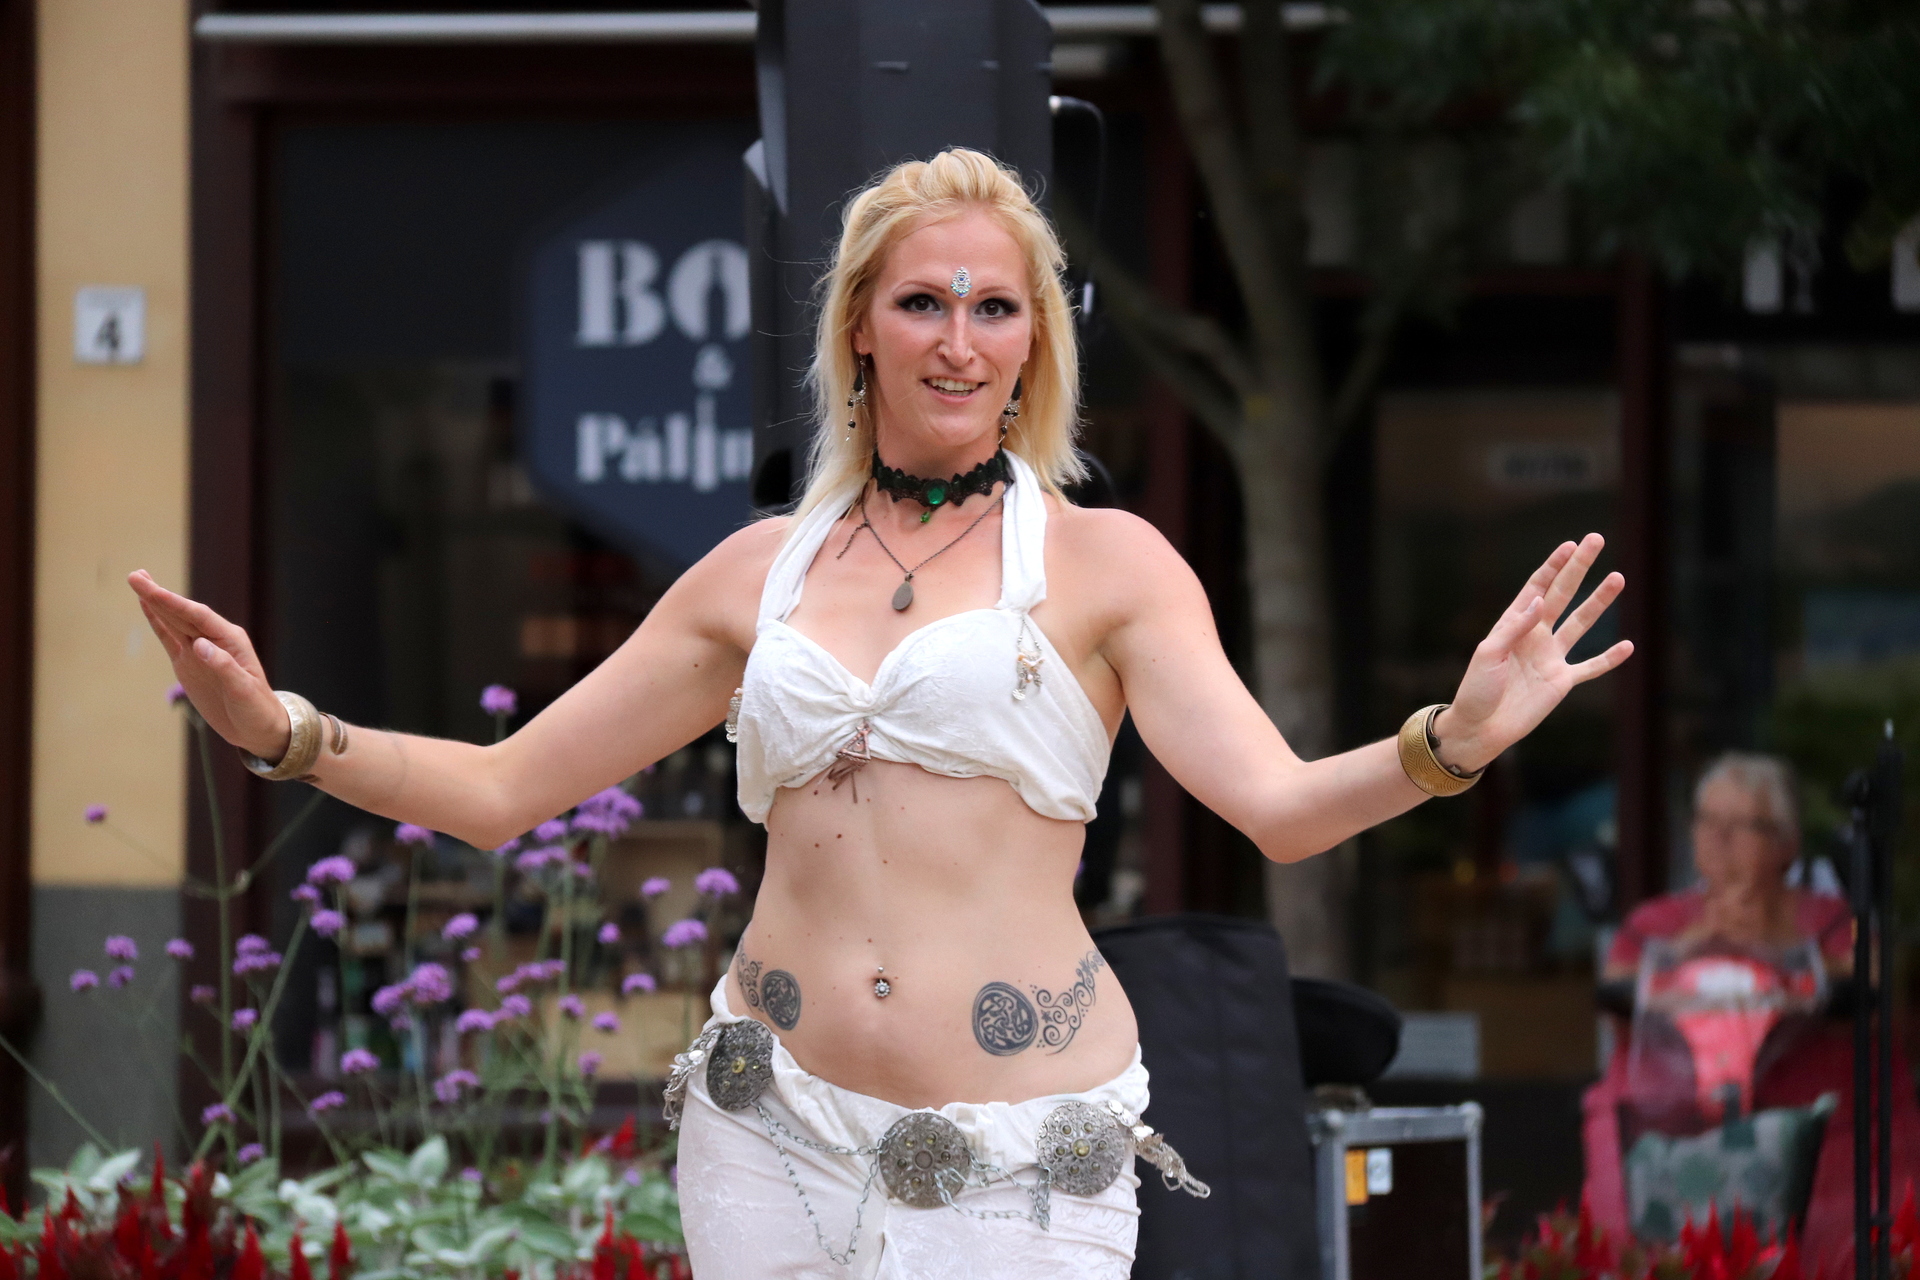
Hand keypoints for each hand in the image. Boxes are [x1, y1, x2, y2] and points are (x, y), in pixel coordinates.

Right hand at [128, 570, 291, 759]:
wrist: (257, 727)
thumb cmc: (256, 709)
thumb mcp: (244, 691)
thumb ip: (224, 667)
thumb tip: (200, 645)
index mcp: (231, 640)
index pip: (198, 617)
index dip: (174, 603)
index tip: (151, 590)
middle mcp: (214, 640)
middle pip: (182, 613)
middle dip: (158, 595)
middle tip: (135, 576)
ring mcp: (199, 650)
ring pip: (174, 621)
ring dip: (156, 602)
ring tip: (138, 581)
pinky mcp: (189, 663)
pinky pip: (169, 639)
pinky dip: (157, 623)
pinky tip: (147, 607)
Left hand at [1432, 534, 1631, 773]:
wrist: (1480, 727)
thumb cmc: (1476, 689)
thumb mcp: (1489, 654)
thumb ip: (1515, 627)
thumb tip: (1540, 601)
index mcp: (1514, 624)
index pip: (1537, 587)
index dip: (1553, 566)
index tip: (1570, 545)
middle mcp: (1536, 635)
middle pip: (1563, 594)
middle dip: (1579, 568)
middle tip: (1596, 540)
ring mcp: (1551, 657)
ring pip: (1581, 623)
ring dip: (1599, 602)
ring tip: (1618, 578)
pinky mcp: (1562, 682)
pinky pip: (1590, 668)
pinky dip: (1609, 659)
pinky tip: (1628, 645)